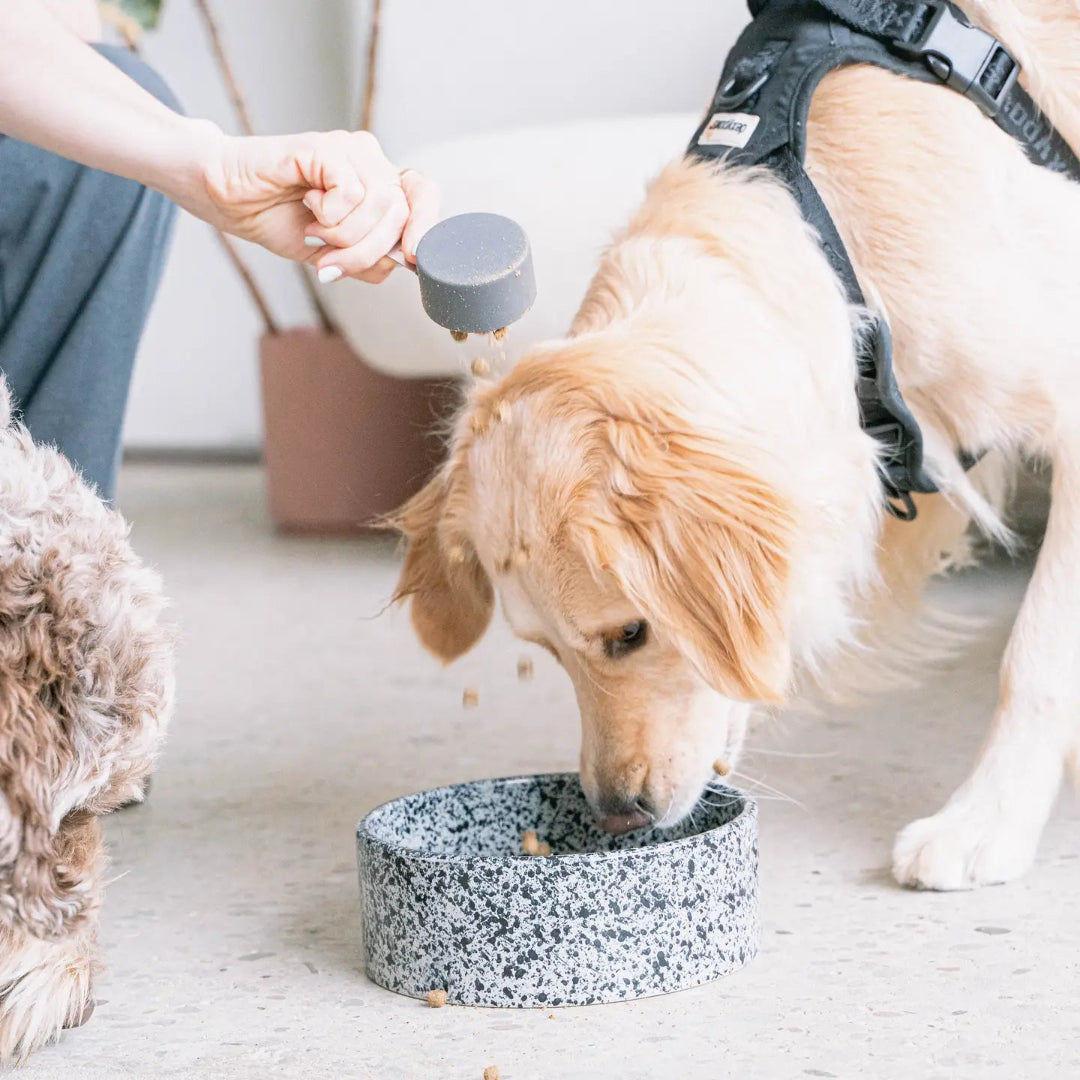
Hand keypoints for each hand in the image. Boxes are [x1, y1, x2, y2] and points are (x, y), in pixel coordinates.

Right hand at [192, 127, 439, 283]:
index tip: (410, 257)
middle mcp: (370, 160)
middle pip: (399, 212)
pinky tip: (308, 204)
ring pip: (377, 204)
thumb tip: (399, 265)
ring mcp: (349, 150)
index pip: (424, 194)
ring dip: (344, 235)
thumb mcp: (334, 255)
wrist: (230, 201)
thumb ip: (369, 260)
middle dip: (368, 250)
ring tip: (315, 231)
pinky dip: (330, 214)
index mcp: (378, 183)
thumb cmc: (280, 219)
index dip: (425, 226)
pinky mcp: (325, 147)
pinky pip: (350, 191)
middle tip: (332, 261)